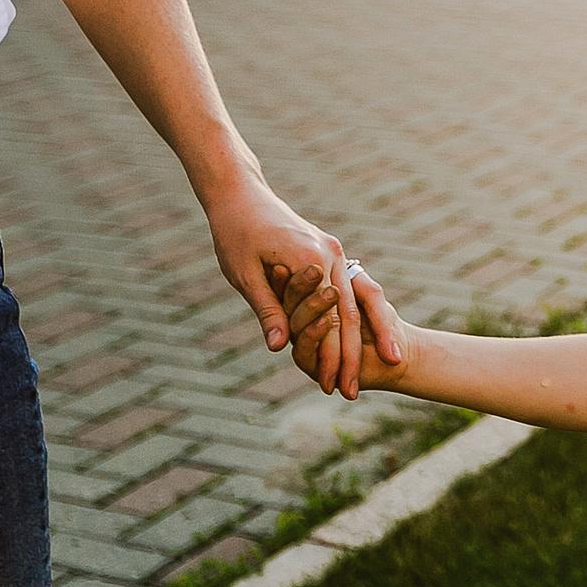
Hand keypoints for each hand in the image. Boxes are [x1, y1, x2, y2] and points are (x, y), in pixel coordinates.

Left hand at [200, 177, 398, 395]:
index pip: (331, 320)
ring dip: (352, 343)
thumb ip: (268, 310)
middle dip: (348, 358)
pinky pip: (343, 291)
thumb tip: (280, 348)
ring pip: (351, 306)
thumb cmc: (235, 232)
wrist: (240, 192)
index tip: (331, 389)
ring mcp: (334, 252)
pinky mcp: (329, 251)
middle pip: (349, 316)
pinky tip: (345, 343)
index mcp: (312, 260)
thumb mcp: (245, 276)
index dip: (331, 358)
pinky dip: (345, 320)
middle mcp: (331, 255)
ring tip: (349, 375)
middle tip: (348, 394)